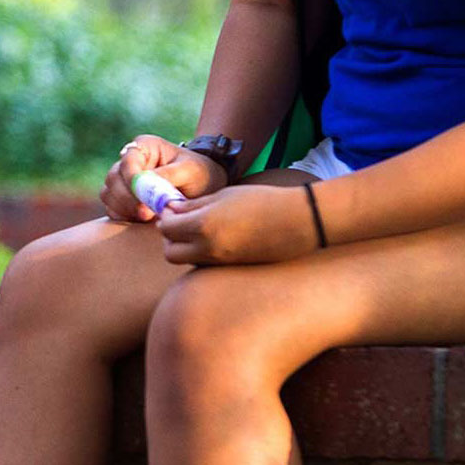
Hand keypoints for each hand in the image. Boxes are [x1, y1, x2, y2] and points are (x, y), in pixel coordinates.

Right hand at [100, 134, 227, 222]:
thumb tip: (145, 187)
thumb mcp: (191, 171)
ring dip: (123, 208)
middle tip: (145, 214)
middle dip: (127, 198)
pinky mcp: (122, 198)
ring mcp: (123, 180)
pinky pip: (111, 208)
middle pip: (113, 178)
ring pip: (108, 193)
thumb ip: (169, 176)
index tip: (144, 198)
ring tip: (146, 219)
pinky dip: (121, 216)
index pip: (128, 160)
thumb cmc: (200, 173)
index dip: (131, 179)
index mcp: (145, 146)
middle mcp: (130, 161)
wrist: (205, 188)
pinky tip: (139, 222)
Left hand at [155, 182, 318, 264]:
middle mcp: (208, 248)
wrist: (299, 222)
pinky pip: (204, 265)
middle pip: (170, 253)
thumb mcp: (224, 196)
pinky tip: (215, 240)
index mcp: (203, 225)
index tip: (172, 209)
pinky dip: (201, 255)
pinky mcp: (231, 269)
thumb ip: (194, 205)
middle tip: (180, 223)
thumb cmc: (262, 201)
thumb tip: (171, 210)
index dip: (166, 217)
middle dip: (169, 238)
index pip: (166, 228)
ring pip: (186, 262)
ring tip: (199, 231)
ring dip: (184, 248)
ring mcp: (220, 262)